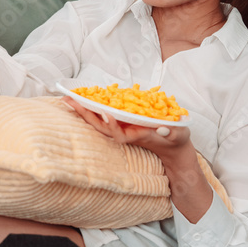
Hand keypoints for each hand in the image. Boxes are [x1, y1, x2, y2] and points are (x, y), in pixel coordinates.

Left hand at [61, 96, 191, 158]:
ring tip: (69, 98)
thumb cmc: (176, 141)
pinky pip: (104, 116)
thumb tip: (161, 128)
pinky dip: (94, 108)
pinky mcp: (122, 124)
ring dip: (84, 110)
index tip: (105, 114)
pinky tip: (84, 99)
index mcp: (138, 136)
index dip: (112, 125)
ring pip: (99, 121)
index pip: (120, 133)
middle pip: (102, 126)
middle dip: (86, 114)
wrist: (173, 148)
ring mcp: (122, 129)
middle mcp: (126, 134)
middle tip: (69, 100)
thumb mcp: (178, 136)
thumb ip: (171, 133)